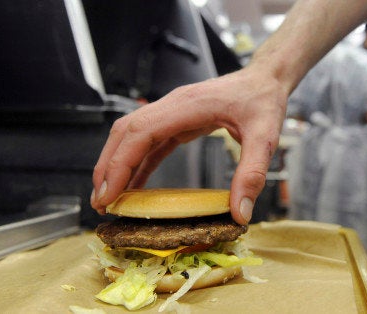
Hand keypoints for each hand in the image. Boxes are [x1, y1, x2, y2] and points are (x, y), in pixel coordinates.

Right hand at [91, 65, 288, 224]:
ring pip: (132, 136)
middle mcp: (173, 106)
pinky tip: (134, 186)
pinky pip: (150, 142)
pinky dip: (138, 163)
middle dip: (108, 167)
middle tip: (100, 202)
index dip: (119, 163)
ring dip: (117, 164)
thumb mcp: (265, 138)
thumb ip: (251, 173)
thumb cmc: (264, 101)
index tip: (109, 193)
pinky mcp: (178, 120)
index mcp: (187, 106)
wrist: (266, 79)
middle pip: (125, 133)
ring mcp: (173, 111)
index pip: (140, 133)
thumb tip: (240, 213)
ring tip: (109, 197)